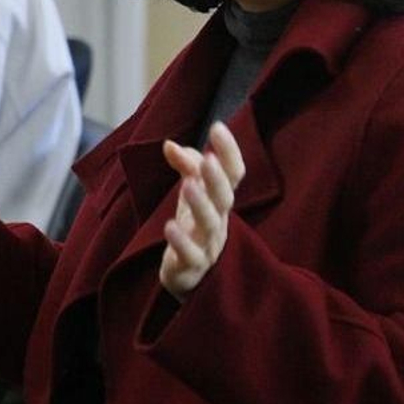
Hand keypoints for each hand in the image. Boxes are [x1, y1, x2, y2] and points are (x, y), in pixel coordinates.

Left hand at [159, 122, 245, 300]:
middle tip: (209, 159)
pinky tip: (170, 226)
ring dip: (200, 205)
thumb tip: (169, 144)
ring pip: (209, 225)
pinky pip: (190, 256)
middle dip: (217, 179)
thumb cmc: (194, 227)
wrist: (190, 276)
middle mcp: (220, 221)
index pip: (234, 174)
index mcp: (221, 200)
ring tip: (188, 186)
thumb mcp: (191, 192)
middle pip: (225, 198)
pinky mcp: (191, 268)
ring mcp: (208, 246)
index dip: (229, 152)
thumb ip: (185, 166)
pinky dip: (181, 242)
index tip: (218, 127)